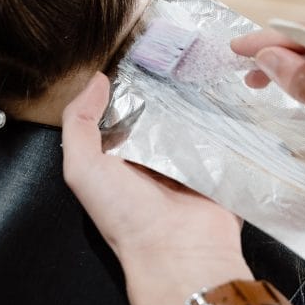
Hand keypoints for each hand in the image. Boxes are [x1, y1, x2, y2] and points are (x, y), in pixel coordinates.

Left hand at [62, 73, 249, 304]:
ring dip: (199, 95)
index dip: (129, 81)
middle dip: (167, 83)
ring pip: (195, 114)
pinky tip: (226, 90)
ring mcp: (191, 159)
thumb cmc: (125, 216)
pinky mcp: (221, 163)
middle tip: (174, 52)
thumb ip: (78, 123)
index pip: (125, 108)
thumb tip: (96, 81)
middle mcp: (155, 155)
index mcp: (121, 155)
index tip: (138, 51)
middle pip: (163, 107)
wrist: (179, 253)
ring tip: (202, 64)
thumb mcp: (82, 168)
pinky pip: (224, 130)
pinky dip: (225, 114)